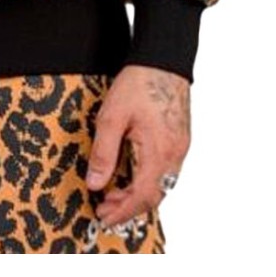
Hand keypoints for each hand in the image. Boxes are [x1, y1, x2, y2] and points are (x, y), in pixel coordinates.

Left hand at [85, 64, 190, 229]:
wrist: (163, 59)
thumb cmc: (139, 83)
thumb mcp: (112, 116)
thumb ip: (104, 153)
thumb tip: (95, 183)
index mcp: (159, 151)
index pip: (142, 196)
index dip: (122, 211)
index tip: (103, 216)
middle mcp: (175, 154)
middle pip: (154, 196)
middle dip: (129, 207)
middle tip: (104, 209)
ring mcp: (180, 147)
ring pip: (162, 185)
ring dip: (139, 195)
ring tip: (114, 194)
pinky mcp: (180, 139)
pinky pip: (166, 171)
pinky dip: (148, 180)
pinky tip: (133, 175)